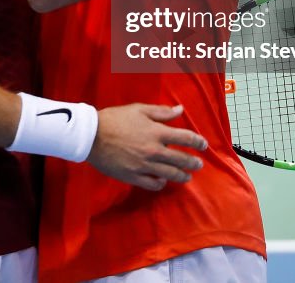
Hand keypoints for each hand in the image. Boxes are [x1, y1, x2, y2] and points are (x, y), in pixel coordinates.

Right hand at [87, 104, 207, 190]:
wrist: (91, 135)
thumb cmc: (114, 119)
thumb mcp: (138, 109)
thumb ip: (161, 112)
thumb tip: (180, 110)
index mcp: (157, 132)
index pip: (186, 138)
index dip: (198, 142)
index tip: (203, 145)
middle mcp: (154, 151)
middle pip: (182, 159)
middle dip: (193, 162)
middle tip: (199, 164)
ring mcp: (145, 166)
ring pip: (171, 174)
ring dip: (182, 175)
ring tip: (187, 176)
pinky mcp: (134, 176)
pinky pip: (153, 184)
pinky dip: (161, 183)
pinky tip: (163, 180)